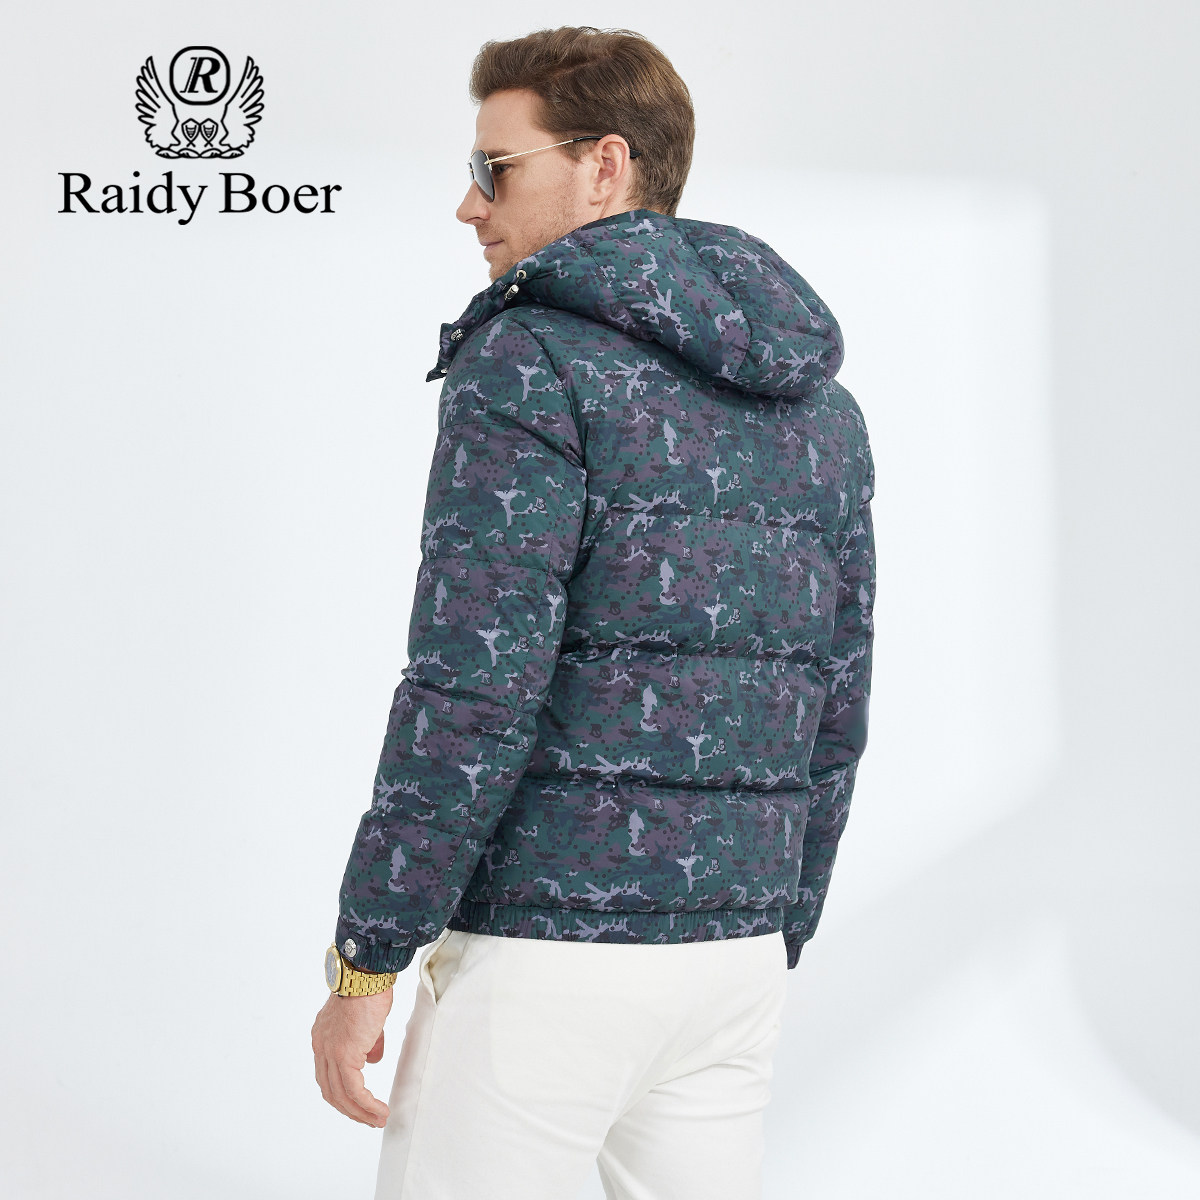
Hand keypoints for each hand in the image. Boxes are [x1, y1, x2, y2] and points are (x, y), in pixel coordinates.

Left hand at [312, 987, 394, 1126]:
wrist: (366, 976)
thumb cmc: (368, 989)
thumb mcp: (366, 1021)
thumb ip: (367, 1043)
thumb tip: (372, 1060)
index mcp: (323, 1037)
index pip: (327, 1074)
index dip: (342, 1093)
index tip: (358, 1103)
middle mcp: (321, 1047)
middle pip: (330, 1090)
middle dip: (350, 1109)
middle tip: (368, 1119)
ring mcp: (330, 1052)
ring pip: (340, 1095)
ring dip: (360, 1112)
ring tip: (377, 1120)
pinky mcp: (345, 1055)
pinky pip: (354, 1090)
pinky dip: (366, 1105)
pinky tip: (378, 1111)